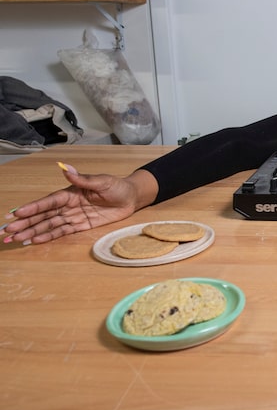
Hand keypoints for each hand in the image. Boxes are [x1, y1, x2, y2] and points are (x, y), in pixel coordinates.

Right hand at [2, 163, 143, 244]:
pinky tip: (34, 241)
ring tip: (15, 239)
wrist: (131, 198)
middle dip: (25, 223)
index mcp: (70, 193)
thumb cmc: (116, 186)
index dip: (33, 208)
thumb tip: (66, 169)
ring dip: (32, 232)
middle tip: (7, 232)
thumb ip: (83, 179)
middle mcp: (68, 205)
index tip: (17, 214)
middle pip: (43, 215)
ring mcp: (73, 216)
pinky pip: (62, 232)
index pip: (48, 202)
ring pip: (49, 225)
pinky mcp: (81, 226)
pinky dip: (48, 236)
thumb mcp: (102, 181)